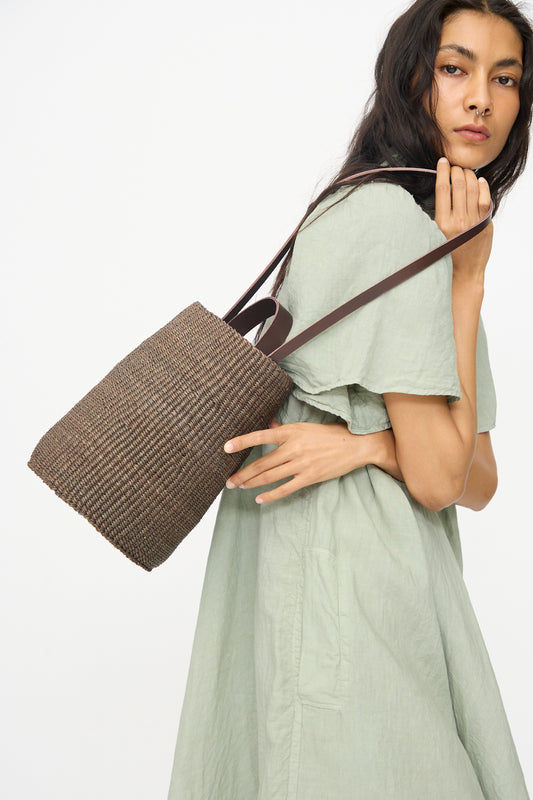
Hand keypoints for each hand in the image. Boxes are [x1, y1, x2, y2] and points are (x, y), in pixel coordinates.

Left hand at [223, 419, 396, 503]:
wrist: (355, 445)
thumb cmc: (330, 434)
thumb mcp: (305, 427)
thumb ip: (284, 428)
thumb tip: (269, 423)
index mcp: (291, 431)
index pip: (261, 436)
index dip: (242, 442)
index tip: (226, 447)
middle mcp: (293, 447)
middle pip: (262, 463)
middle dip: (242, 473)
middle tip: (228, 481)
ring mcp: (301, 463)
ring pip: (270, 476)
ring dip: (252, 483)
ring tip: (239, 487)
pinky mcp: (310, 477)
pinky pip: (285, 488)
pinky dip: (270, 495)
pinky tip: (259, 499)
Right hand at [434, 157, 492, 282]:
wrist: (464, 272)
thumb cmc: (446, 256)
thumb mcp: (435, 236)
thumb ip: (438, 215)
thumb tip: (439, 193)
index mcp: (442, 223)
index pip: (442, 189)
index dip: (442, 172)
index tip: (442, 161)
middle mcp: (459, 221)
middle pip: (459, 185)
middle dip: (456, 171)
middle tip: (454, 166)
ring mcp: (474, 221)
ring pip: (473, 188)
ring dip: (469, 175)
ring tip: (465, 171)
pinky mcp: (486, 223)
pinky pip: (486, 199)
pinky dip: (483, 187)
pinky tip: (479, 181)